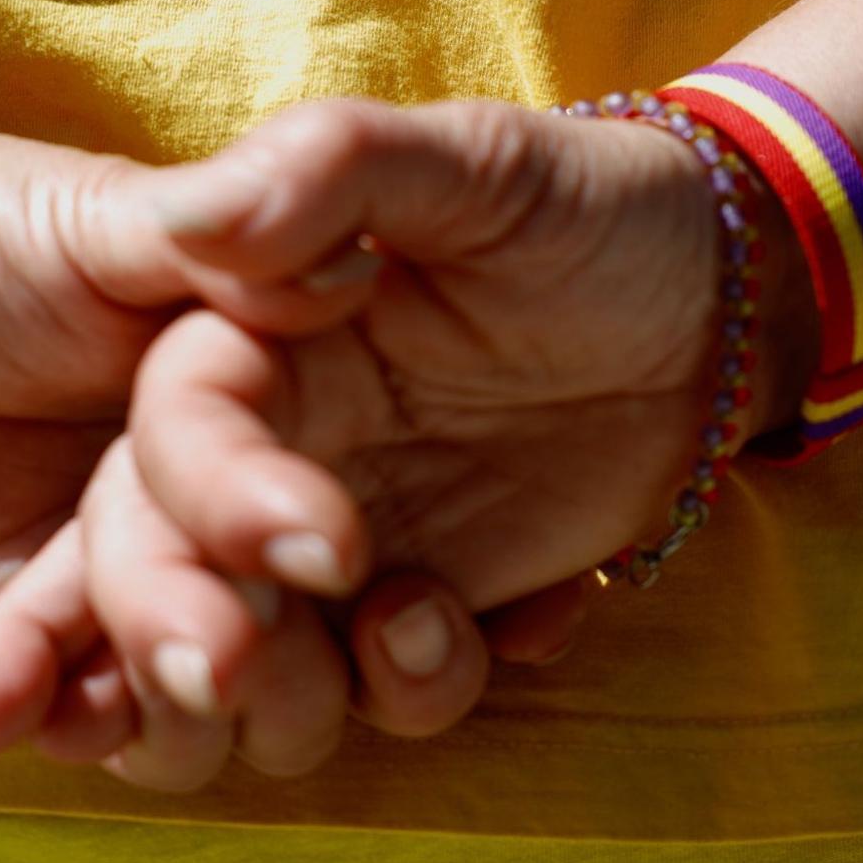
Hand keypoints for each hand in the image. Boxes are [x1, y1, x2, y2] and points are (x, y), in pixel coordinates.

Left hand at [0, 93, 483, 775]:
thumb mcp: (101, 219)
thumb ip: (211, 244)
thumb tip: (350, 258)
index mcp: (272, 405)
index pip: (321, 500)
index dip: (319, 532)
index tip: (326, 550)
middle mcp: (223, 513)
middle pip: (292, 629)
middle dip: (270, 662)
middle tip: (217, 657)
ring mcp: (140, 585)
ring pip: (206, 704)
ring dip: (173, 714)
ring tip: (104, 692)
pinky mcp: (45, 644)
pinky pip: (76, 718)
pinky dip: (40, 719)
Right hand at [0, 97, 810, 784]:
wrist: (714, 306)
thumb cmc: (588, 210)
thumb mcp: (475, 162)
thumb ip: (332, 164)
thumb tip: (192, 215)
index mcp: (255, 338)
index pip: (171, 425)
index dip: (208, 495)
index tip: (321, 547)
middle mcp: (270, 446)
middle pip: (148, 560)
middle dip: (168, 635)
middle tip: (232, 683)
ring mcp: (331, 539)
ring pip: (235, 656)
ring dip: (283, 699)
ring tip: (419, 645)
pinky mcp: (410, 606)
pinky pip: (367, 692)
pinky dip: (414, 690)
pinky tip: (509, 630)